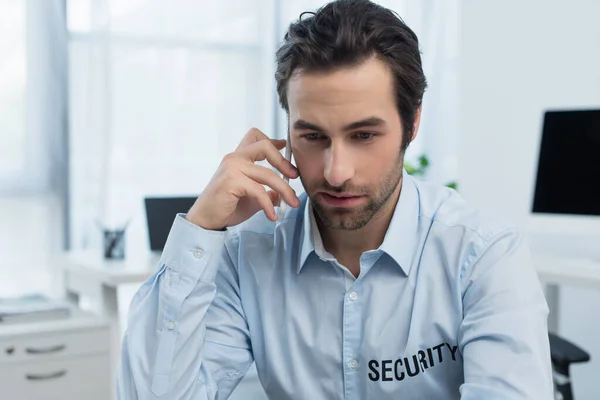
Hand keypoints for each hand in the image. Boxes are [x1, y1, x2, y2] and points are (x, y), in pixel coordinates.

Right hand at [186, 128, 300, 229]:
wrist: (207, 220)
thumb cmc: (227, 207)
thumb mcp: (253, 197)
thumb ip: (267, 191)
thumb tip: (284, 194)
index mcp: (238, 158)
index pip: (256, 137)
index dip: (274, 141)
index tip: (286, 149)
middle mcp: (234, 158)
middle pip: (265, 146)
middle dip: (283, 161)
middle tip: (295, 176)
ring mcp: (232, 167)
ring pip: (267, 174)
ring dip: (284, 189)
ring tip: (293, 203)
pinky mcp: (231, 181)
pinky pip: (259, 191)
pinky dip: (269, 205)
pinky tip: (272, 215)